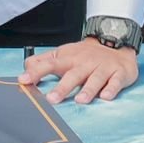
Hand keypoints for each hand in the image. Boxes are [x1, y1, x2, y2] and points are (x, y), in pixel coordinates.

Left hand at [19, 37, 138, 103]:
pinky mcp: (119, 73)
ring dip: (88, 89)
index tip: (24, 81)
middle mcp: (84, 63)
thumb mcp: (63, 54)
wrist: (115, 42)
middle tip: (52, 99)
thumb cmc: (85, 54)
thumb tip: (24, 71)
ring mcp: (102, 68)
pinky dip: (111, 88)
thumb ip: (42, 62)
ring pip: (95, 78)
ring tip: (80, 100)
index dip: (36, 72)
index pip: (50, 64)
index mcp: (68, 59)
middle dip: (63, 87)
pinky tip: (106, 96)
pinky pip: (116, 81)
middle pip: (73, 75)